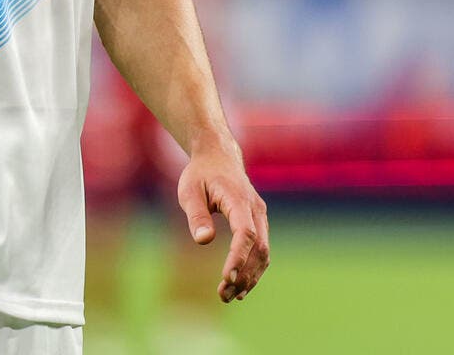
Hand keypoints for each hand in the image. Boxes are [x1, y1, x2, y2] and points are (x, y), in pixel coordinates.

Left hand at [177, 144, 270, 302]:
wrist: (218, 157)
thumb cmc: (200, 174)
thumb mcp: (189, 191)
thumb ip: (197, 216)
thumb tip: (204, 241)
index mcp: (238, 199)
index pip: (245, 233)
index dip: (238, 257)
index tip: (226, 278)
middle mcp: (255, 208)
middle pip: (259, 248)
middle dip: (244, 274)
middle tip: (224, 295)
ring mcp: (260, 215)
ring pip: (264, 252)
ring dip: (250, 276)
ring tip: (229, 296)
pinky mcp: (259, 222)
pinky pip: (262, 249)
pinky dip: (253, 269)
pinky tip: (239, 287)